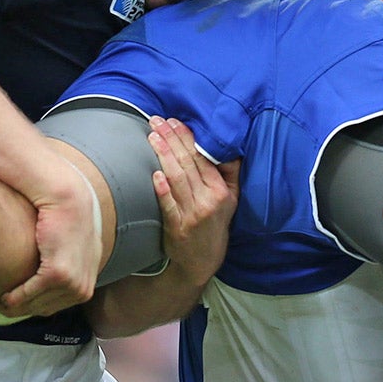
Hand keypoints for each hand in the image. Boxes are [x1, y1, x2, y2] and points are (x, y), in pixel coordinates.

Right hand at [0, 160, 103, 318]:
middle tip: (6, 306)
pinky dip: (17, 297)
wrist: (67, 193)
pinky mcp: (59, 273)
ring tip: (2, 303)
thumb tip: (45, 254)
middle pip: (53, 304)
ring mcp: (75, 278)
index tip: (22, 302)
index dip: (43, 301)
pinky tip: (4, 297)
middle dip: (29, 307)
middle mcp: (86, 277)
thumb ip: (58, 246)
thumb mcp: (66, 230)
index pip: (67, 296)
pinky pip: (34, 293)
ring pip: (42, 302)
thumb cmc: (61, 207)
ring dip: (21, 305)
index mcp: (90, 267)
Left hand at [149, 118, 239, 286]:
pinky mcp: (178, 228)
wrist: (202, 261)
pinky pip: (169, 206)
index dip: (187, 137)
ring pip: (177, 179)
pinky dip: (163, 190)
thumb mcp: (230, 199)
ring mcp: (193, 214)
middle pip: (188, 163)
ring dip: (164, 155)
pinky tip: (155, 175)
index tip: (174, 121)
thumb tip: (227, 144)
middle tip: (156, 121)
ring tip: (152, 136)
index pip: (202, 157)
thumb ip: (229, 172)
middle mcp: (208, 200)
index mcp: (221, 190)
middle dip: (171, 139)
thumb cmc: (214, 224)